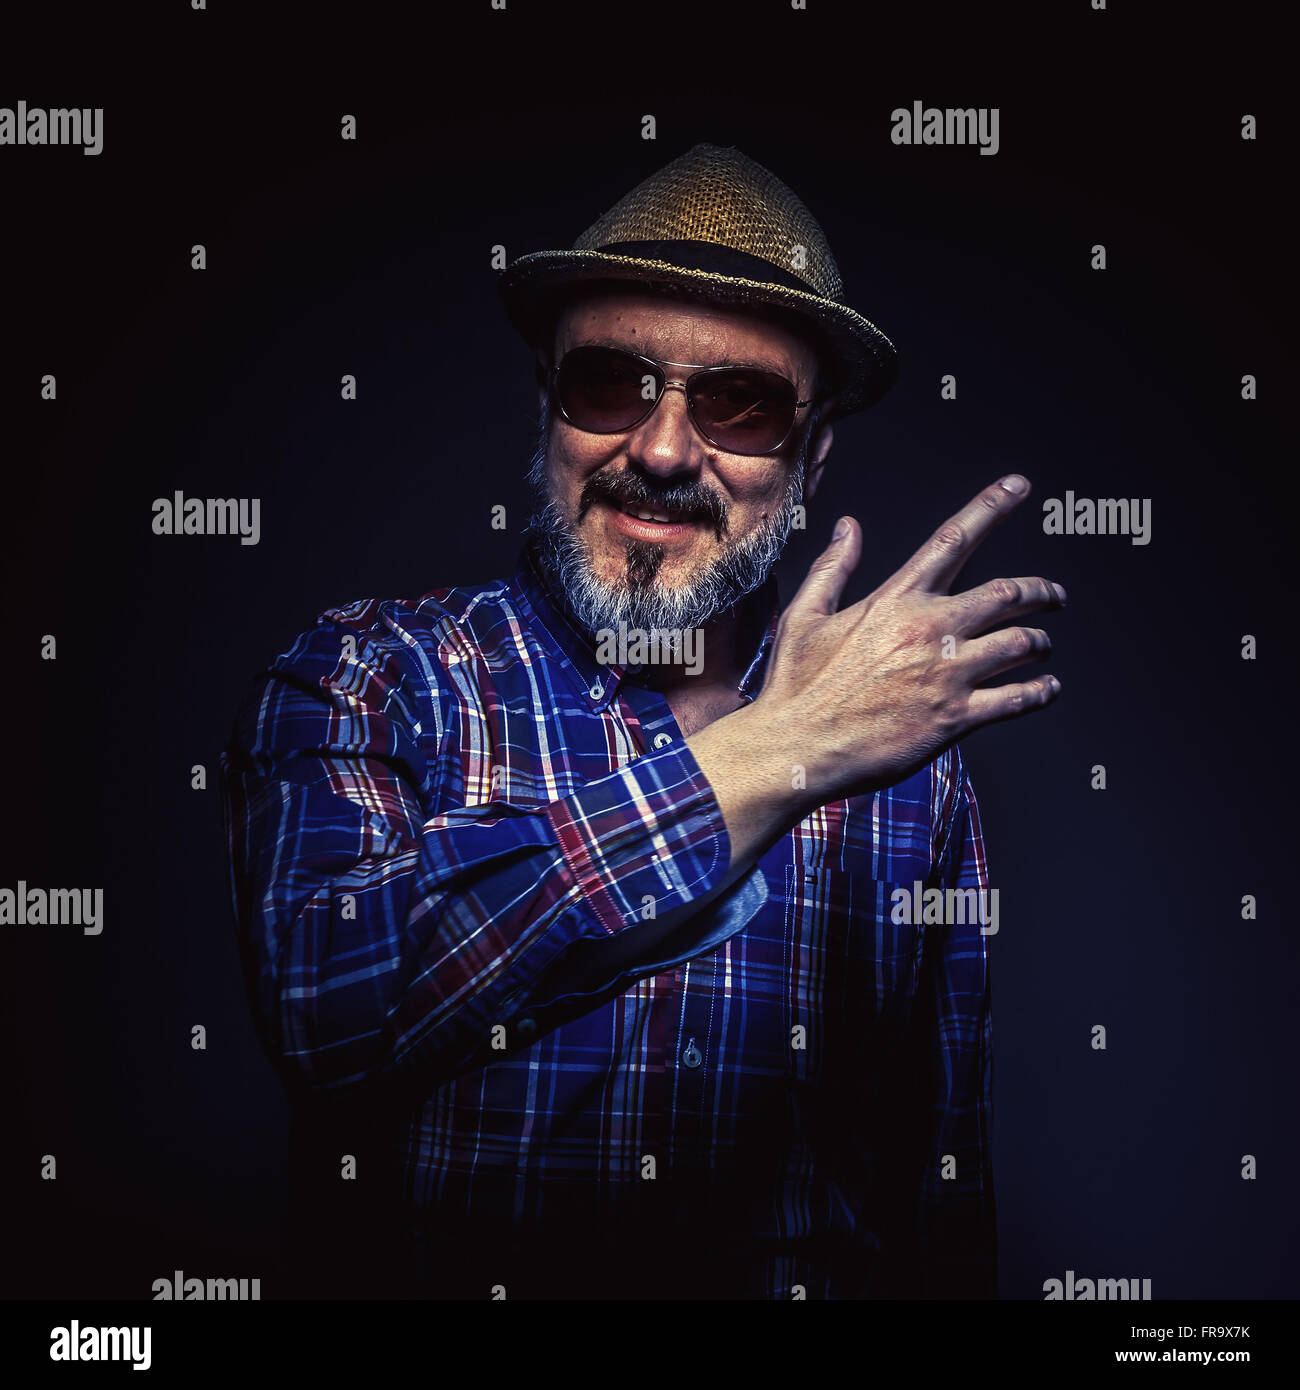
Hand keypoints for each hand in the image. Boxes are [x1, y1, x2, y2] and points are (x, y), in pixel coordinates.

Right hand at [755, 474, 1064, 802]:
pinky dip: (1040, 691)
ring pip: (1021, 643)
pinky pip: (1018, 698)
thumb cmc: (795, 686)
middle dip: (1041, 590)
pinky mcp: (956, 717)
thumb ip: (833, 568)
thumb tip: (847, 527)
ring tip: (1043, 646)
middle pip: (1008, 593)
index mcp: (895, 599)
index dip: (992, 506)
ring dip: (1040, 642)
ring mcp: (947, 674)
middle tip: (1053, 596)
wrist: (796, 747)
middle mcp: (929, 629)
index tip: (1019, 485)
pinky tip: (1046, 688)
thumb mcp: (804, 616)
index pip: (954, 539)